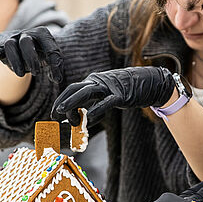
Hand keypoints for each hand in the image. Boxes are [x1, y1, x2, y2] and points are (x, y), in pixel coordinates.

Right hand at [0, 27, 63, 82]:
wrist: (26, 47)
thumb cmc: (41, 53)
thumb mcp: (51, 58)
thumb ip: (56, 66)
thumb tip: (57, 79)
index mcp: (42, 34)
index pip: (49, 46)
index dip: (53, 63)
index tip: (56, 78)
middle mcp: (27, 34)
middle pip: (26, 42)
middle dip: (31, 58)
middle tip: (36, 73)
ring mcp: (13, 39)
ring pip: (10, 45)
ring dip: (16, 61)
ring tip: (21, 74)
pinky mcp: (1, 47)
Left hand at [51, 66, 175, 124]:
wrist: (148, 81)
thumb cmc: (126, 90)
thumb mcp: (107, 94)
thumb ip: (95, 103)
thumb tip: (83, 118)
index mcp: (93, 81)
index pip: (72, 88)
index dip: (61, 99)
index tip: (54, 112)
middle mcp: (98, 81)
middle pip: (75, 89)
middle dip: (63, 101)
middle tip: (54, 114)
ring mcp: (109, 87)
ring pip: (86, 93)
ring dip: (72, 103)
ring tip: (62, 112)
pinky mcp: (120, 95)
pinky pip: (105, 103)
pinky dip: (96, 111)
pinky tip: (88, 120)